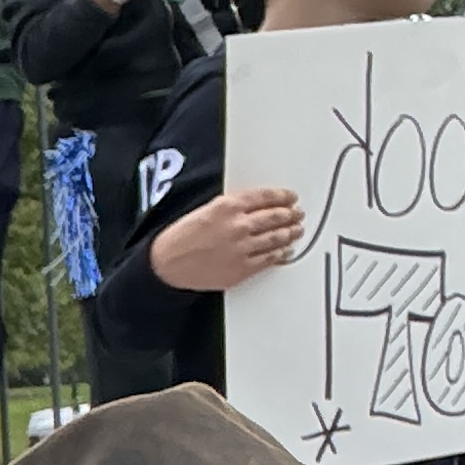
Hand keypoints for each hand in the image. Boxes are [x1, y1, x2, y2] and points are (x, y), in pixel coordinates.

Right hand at [150, 186, 305, 291]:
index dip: (282, 196)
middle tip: (297, 214)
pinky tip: (286, 250)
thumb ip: (232, 207)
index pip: (265, 197)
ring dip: (290, 233)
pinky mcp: (242, 268)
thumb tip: (255, 206)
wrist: (167, 264)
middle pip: (275, 217)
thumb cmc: (181, 238)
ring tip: (296, 230)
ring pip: (276, 238)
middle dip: (290, 214)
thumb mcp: (205, 210)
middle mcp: (238, 225)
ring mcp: (242, 248)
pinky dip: (281, 254)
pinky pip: (269, 259)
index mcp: (228, 206)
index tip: (290, 197)